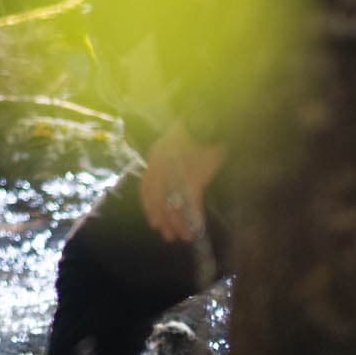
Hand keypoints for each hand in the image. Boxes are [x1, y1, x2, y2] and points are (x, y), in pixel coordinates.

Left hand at [140, 122, 222, 244]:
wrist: (208, 118)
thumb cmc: (198, 131)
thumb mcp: (178, 146)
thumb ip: (172, 165)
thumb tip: (178, 187)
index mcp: (156, 158)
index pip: (147, 189)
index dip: (150, 208)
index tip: (155, 223)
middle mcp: (160, 166)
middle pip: (158, 200)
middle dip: (163, 220)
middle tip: (168, 236)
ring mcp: (176, 172)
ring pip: (173, 205)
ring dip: (178, 223)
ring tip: (183, 236)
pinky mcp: (193, 178)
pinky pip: (191, 202)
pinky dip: (194, 216)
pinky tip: (197, 227)